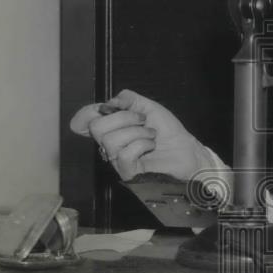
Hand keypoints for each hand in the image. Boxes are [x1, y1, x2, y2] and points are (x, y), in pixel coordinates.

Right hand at [69, 89, 213, 181]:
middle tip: (142, 120)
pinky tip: (151, 146)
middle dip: (123, 118)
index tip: (101, 108)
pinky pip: (124, 154)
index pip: (88, 121)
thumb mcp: (149, 108)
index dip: (85, 113)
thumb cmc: (169, 134)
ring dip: (137, 132)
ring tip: (151, 135)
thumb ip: (129, 100)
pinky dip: (141, 144)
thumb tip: (111, 101)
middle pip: (96, 127)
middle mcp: (112, 145)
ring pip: (110, 140)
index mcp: (114, 128)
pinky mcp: (128, 173)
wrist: (187, 151)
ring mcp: (118, 160)